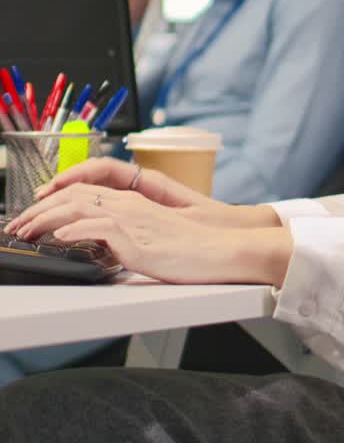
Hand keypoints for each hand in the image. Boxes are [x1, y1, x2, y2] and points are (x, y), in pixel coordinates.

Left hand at [28, 158, 280, 230]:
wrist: (223, 249)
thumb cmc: (194, 248)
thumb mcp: (154, 237)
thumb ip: (128, 236)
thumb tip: (101, 246)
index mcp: (134, 201)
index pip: (85, 192)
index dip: (54, 199)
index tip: (32, 212)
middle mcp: (131, 204)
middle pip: (76, 196)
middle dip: (40, 208)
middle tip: (18, 224)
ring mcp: (134, 219)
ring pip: (81, 208)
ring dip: (47, 218)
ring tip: (26, 230)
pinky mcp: (139, 239)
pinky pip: (101, 228)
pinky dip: (77, 230)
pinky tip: (60, 236)